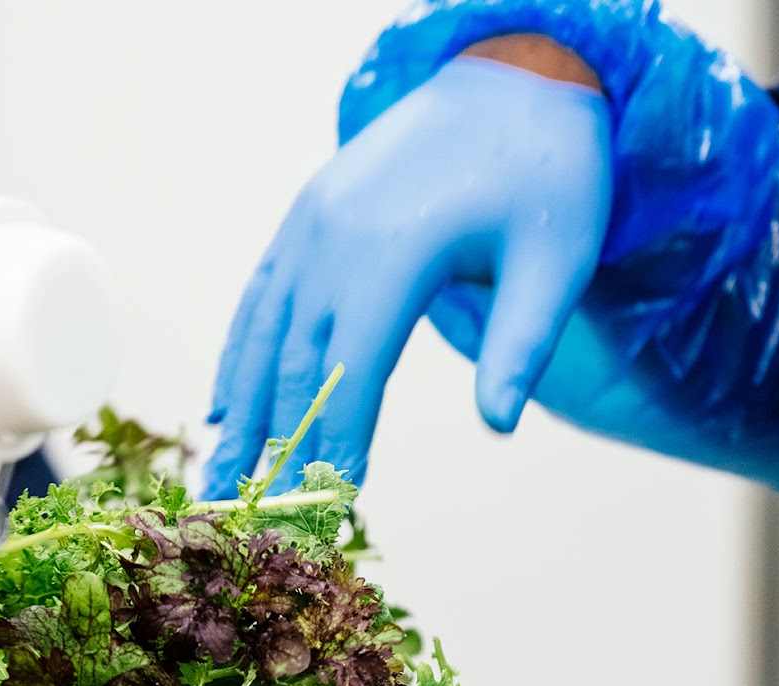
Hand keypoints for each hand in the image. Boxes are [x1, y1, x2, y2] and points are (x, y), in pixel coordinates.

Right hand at [203, 56, 611, 494]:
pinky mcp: (305, 216)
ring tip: (221, 482)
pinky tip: (224, 409)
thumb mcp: (558, 259)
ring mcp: (312, 223)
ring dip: (241, 414)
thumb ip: (523, 345)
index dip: (338, 442)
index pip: (352, 370)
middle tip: (258, 518)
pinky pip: (259, 297)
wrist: (516, 74)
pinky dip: (237, 356)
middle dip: (277, 447)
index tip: (330, 503)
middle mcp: (337, 236)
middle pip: (292, 362)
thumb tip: (499, 427)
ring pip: (262, 335)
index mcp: (396, 250)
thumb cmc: (548, 172)